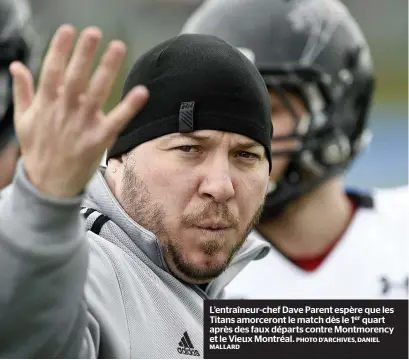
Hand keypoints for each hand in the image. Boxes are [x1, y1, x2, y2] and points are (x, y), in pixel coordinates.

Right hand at [10, 25, 148, 197]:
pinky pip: (117, 120)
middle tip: (94, 33)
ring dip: (107, 69)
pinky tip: (141, 92)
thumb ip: (22, 91)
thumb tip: (17, 65)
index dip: (59, 50)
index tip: (68, 30)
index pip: (51, 71)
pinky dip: (129, 107)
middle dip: (84, 53)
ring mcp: (82, 126)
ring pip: (96, 92)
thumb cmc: (38, 150)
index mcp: (45, 104)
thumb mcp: (23, 120)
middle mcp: (64, 112)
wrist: (48, 185)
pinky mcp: (98, 140)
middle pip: (75, 77)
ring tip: (117, 47)